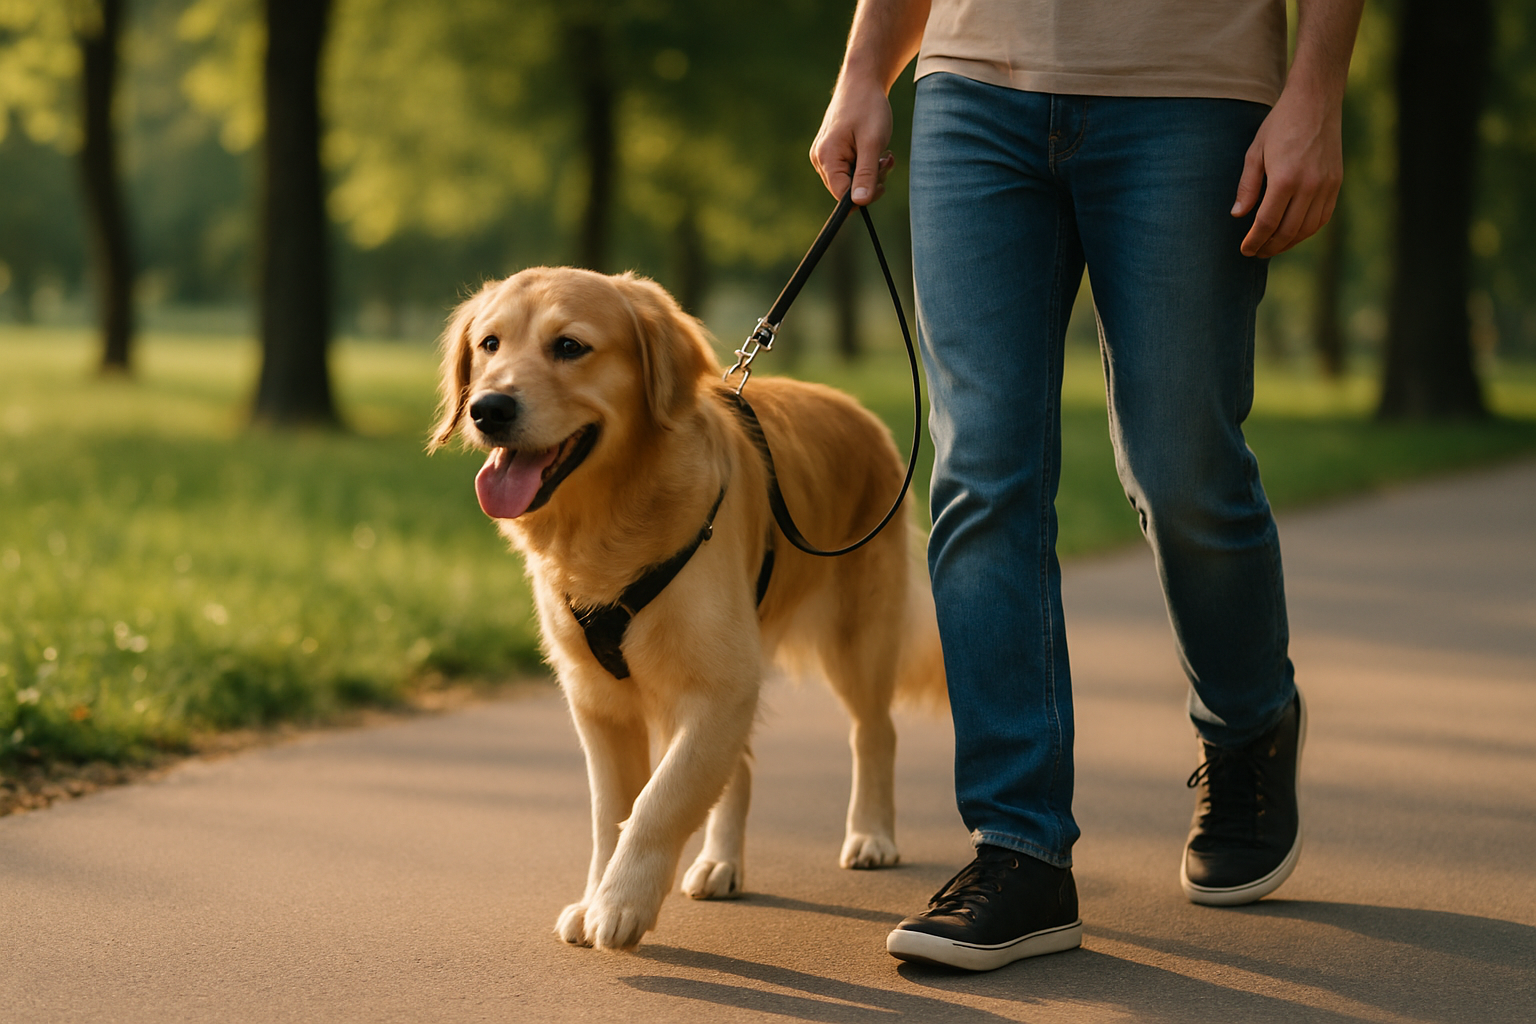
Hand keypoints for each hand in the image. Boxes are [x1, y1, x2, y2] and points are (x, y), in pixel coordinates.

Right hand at [810, 74, 896, 205]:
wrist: (862, 80)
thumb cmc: (868, 107)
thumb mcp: (872, 142)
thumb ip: (866, 174)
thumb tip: (860, 203)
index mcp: (826, 157)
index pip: (841, 195)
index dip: (863, 196)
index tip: (882, 183)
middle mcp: (819, 159)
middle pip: (845, 190)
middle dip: (869, 181)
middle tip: (885, 161)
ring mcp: (823, 155)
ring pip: (848, 180)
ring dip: (870, 172)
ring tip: (883, 154)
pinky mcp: (831, 151)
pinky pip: (848, 169)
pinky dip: (865, 164)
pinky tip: (875, 151)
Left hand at [1232, 82, 1343, 257]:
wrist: (1316, 101)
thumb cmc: (1280, 124)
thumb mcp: (1255, 152)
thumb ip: (1247, 186)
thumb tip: (1238, 215)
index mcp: (1285, 179)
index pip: (1267, 223)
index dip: (1254, 241)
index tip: (1245, 250)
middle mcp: (1309, 186)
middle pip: (1288, 231)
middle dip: (1269, 246)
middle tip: (1256, 252)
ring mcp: (1327, 185)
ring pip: (1308, 228)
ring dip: (1289, 242)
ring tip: (1273, 246)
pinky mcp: (1336, 182)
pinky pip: (1323, 217)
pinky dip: (1307, 230)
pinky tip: (1294, 233)